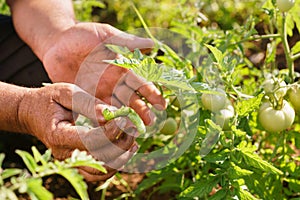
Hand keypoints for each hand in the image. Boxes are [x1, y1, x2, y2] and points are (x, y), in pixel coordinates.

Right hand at [18, 83, 137, 181]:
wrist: (32, 113)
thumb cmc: (49, 100)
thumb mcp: (65, 93)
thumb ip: (87, 103)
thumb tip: (109, 115)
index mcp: (59, 136)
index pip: (90, 141)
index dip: (111, 132)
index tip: (124, 118)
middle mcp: (66, 154)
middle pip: (100, 159)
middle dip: (122, 143)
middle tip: (132, 125)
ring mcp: (73, 161)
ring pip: (103, 171)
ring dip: (123, 156)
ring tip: (133, 137)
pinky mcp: (80, 162)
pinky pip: (102, 171)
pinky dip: (118, 161)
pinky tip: (128, 147)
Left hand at [42, 23, 166, 124]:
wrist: (55, 44)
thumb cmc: (81, 35)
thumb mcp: (104, 35)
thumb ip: (125, 41)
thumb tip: (152, 44)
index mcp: (123, 67)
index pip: (141, 82)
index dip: (151, 93)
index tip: (162, 104)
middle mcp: (115, 83)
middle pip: (132, 99)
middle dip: (142, 110)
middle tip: (151, 122)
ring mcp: (101, 93)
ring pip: (118, 109)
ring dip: (127, 120)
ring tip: (135, 131)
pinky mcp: (86, 100)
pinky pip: (97, 113)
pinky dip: (105, 122)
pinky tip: (111, 131)